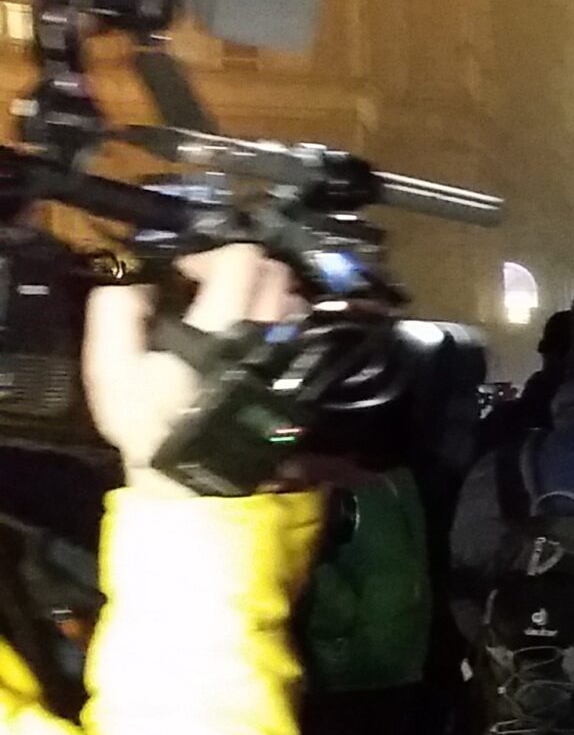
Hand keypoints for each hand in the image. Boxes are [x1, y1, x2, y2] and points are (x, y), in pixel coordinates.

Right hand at [82, 244, 295, 495]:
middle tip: (216, 286)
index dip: (213, 255)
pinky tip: (256, 338)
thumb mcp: (112, 368)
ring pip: (294, 301)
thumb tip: (137, 282)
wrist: (194, 479)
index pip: (241, 262)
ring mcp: (287, 358)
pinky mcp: (298, 379)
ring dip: (268, 294)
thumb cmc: (151, 424)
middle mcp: (264, 336)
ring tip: (236, 311)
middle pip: (276, 273)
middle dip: (246, 269)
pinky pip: (300, 333)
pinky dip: (282, 323)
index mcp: (220, 327)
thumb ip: (117, 314)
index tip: (190, 273)